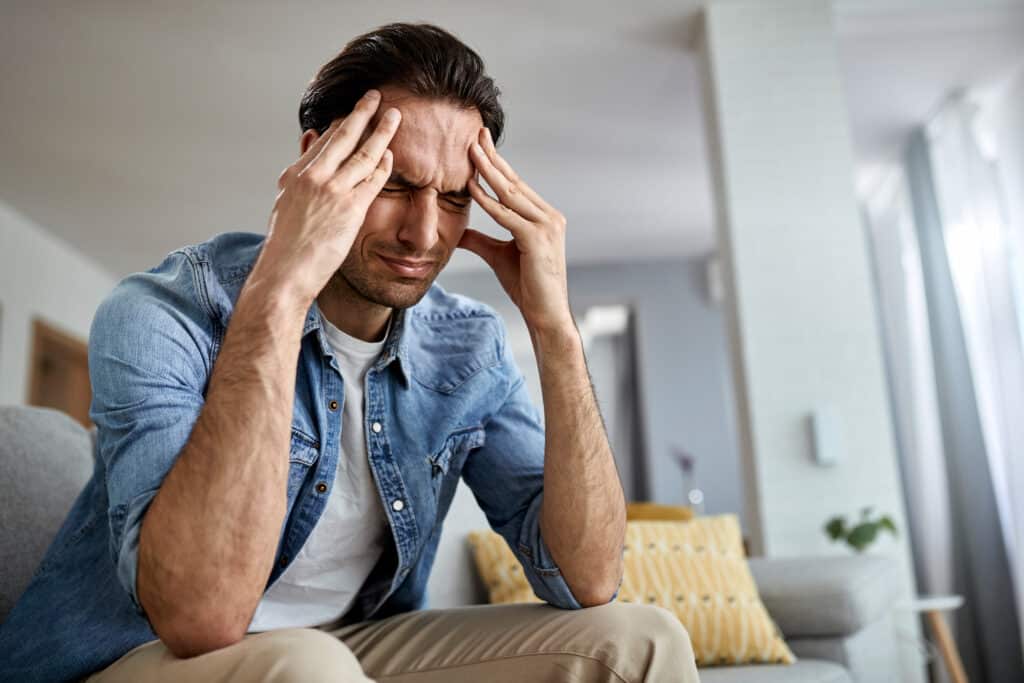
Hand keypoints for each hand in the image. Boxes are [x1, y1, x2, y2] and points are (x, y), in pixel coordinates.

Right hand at [253, 90, 399, 304]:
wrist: (285, 272)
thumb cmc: (287, 244)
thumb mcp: (286, 201)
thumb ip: (301, 168)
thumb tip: (311, 137)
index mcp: (296, 174)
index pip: (324, 140)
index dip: (342, 123)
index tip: (356, 111)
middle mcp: (313, 177)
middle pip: (343, 136)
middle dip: (362, 113)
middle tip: (376, 96)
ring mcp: (332, 191)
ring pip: (363, 153)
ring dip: (381, 131)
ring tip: (395, 115)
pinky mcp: (350, 209)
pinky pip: (372, 180)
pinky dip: (384, 164)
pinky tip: (393, 153)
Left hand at [460, 128, 573, 334]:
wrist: (545, 313)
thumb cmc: (527, 286)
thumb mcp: (498, 256)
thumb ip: (480, 240)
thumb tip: (459, 231)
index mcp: (544, 217)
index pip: (516, 185)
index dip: (497, 164)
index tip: (480, 144)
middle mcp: (549, 216)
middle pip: (514, 182)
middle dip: (493, 157)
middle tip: (476, 134)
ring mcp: (546, 226)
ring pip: (511, 193)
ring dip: (489, 170)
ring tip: (470, 150)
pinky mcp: (537, 238)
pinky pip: (506, 215)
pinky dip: (488, 201)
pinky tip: (471, 187)